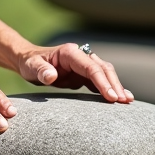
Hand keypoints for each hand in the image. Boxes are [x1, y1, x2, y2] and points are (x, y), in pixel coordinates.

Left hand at [17, 43, 133, 102]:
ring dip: (116, 86)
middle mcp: (80, 56)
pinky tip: (120, 99)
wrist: (28, 61)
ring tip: (127, 102)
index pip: (91, 67)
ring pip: (105, 73)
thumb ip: (40, 71)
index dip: (102, 81)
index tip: (111, 96)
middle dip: (114, 84)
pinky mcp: (83, 74)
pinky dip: (110, 88)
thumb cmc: (29, 64)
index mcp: (70, 53)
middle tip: (123, 101)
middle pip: (103, 68)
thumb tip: (51, 76)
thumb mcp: (30, 67)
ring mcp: (83, 64)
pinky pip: (100, 80)